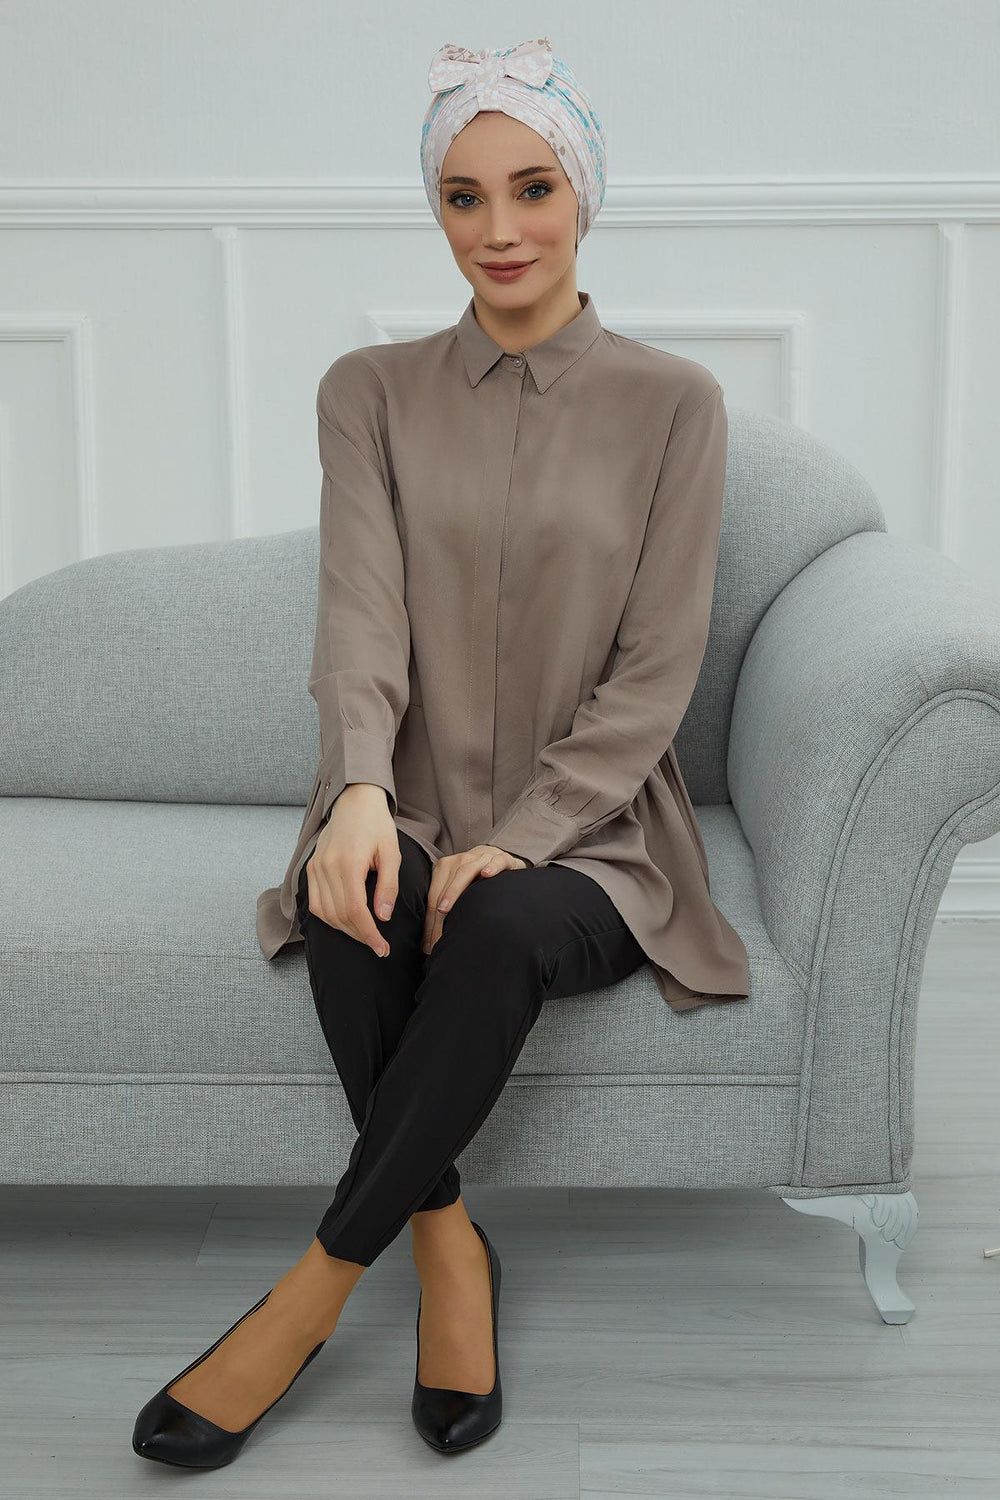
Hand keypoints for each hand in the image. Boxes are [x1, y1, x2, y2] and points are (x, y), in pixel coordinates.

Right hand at [304, 783, 399, 957]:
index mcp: (348, 863)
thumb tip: (383, 917)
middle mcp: (326, 867)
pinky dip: (329, 918)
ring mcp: (315, 867)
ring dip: (345, 930)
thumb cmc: (377, 826)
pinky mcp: (311, 868)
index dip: (369, 934)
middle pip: (340, 916)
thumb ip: (388, 886)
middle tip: (379, 947)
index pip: (356, 911)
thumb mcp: (391, 853)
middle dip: (360, 936)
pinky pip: (315, 903)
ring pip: (325, 913)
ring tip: (365, 936)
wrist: (354, 800)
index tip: (383, 948)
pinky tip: (346, 922)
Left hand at [422, 843, 530, 954]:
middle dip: (438, 915)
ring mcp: (482, 858)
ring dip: (453, 891)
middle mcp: (461, 860)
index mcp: (445, 867)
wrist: (497, 856)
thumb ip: (444, 908)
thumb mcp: (457, 888)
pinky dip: (491, 867)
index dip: (429, 920)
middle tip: (437, 938)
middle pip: (446, 886)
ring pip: (465, 872)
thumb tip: (428, 942)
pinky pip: (496, 861)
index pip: (433, 896)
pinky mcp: (503, 858)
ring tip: (444, 909)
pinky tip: (487, 874)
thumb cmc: (475, 879)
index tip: (428, 944)